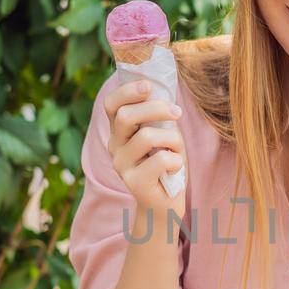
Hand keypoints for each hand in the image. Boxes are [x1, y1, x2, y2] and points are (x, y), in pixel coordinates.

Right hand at [100, 78, 186, 216]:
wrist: (165, 203)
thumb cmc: (166, 163)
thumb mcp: (162, 133)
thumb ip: (157, 116)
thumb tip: (161, 90)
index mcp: (118, 131)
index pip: (111, 104)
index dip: (127, 91)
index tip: (149, 86)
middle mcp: (114, 146)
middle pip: (126, 116)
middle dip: (156, 108)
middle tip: (177, 112)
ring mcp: (121, 165)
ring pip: (147, 137)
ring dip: (172, 139)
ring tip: (177, 150)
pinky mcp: (134, 182)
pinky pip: (161, 159)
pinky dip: (176, 160)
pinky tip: (174, 168)